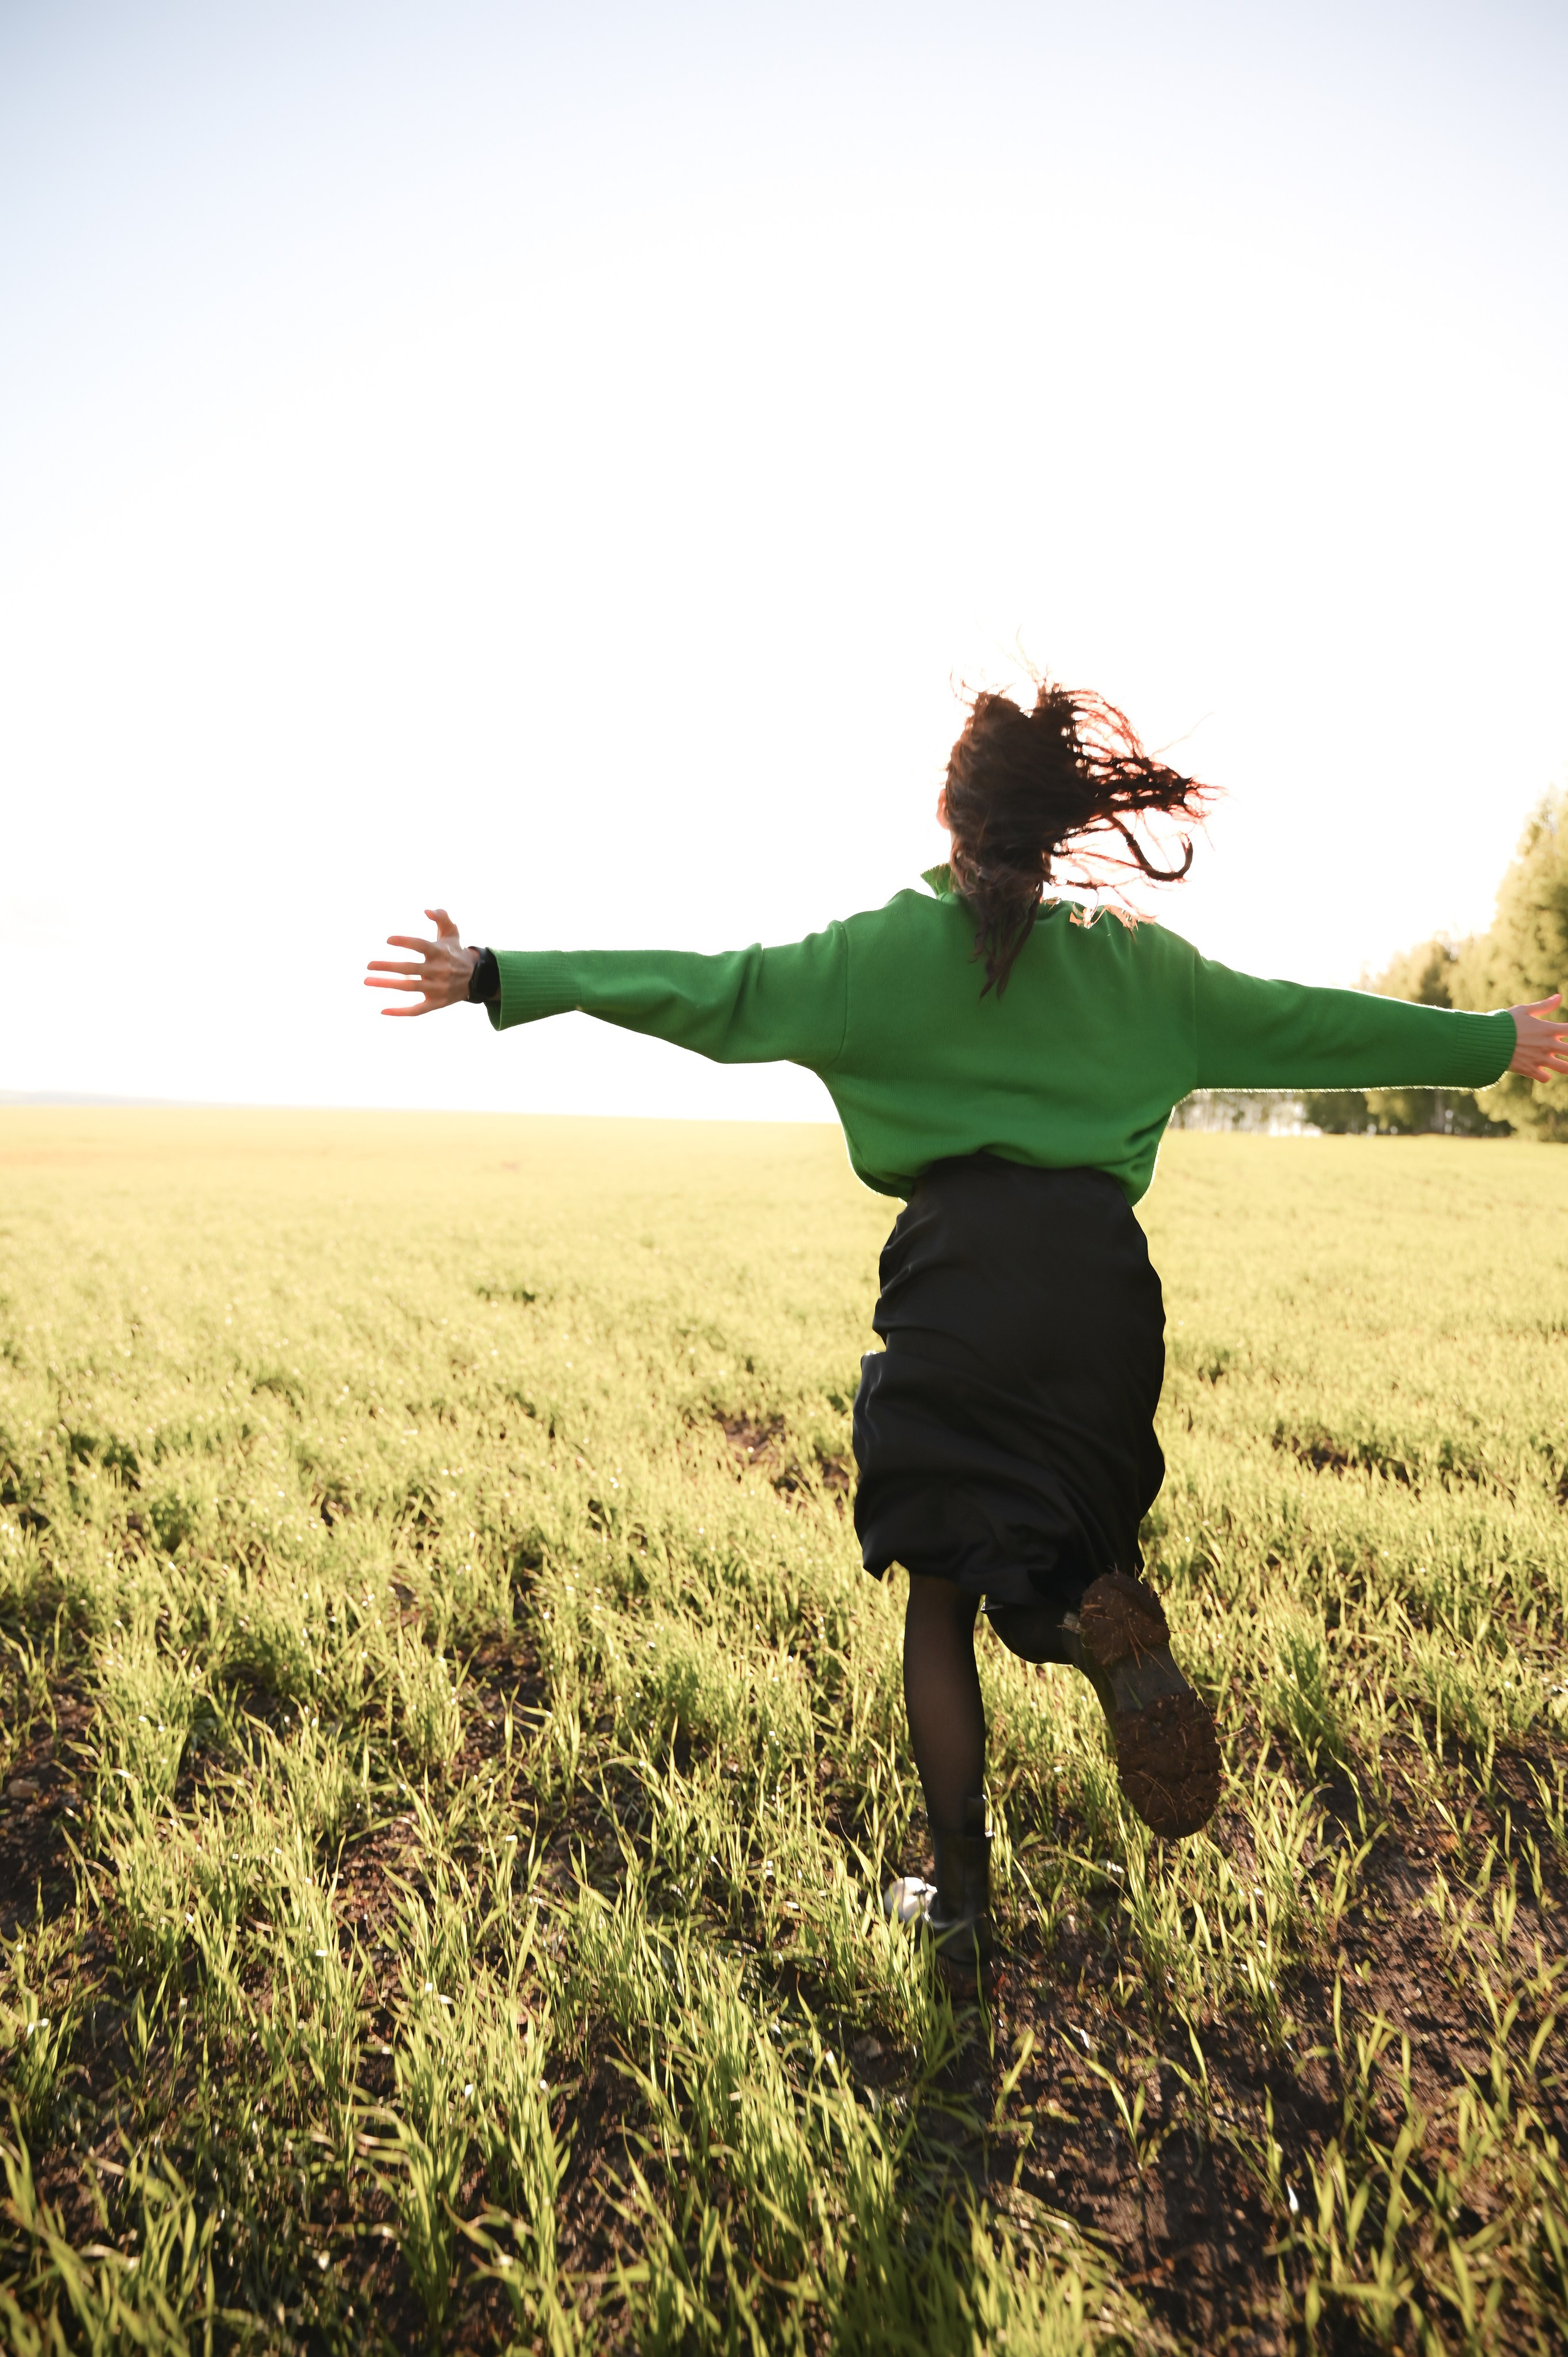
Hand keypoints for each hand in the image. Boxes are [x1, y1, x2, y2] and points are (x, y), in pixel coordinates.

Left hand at [364, 909, 478, 1016]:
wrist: (476, 978)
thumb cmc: (455, 952)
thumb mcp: (452, 933)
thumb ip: (441, 917)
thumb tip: (426, 910)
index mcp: (440, 953)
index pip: (421, 946)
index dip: (405, 942)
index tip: (388, 940)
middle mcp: (439, 971)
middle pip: (410, 968)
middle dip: (388, 967)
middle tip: (368, 965)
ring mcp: (438, 989)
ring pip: (409, 987)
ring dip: (387, 984)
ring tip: (367, 980)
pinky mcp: (437, 1003)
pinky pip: (417, 1010)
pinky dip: (400, 1012)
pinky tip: (383, 1010)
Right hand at [1507, 992, 1567, 1081]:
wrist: (1486, 1041)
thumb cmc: (1504, 1023)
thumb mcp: (1523, 1010)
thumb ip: (1543, 1006)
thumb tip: (1559, 997)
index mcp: (1548, 1029)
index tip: (1567, 1031)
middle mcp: (1548, 1045)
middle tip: (1566, 1050)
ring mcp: (1540, 1059)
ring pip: (1564, 1068)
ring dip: (1566, 1067)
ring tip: (1564, 1065)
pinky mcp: (1530, 1070)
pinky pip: (1546, 1078)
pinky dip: (1545, 1076)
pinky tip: (1542, 1071)